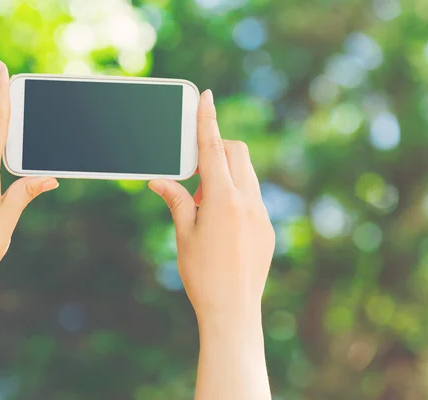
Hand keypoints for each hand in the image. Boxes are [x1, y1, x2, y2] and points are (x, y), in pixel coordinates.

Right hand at [148, 89, 273, 328]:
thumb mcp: (183, 234)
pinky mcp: (268, 227)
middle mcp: (248, 201)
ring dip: (226, 175)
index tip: (207, 95)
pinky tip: (222, 222)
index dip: (207, 119)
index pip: (212, 148)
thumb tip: (158, 180)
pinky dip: (237, 194)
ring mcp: (262, 214)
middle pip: (236, 153)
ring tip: (205, 206)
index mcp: (222, 199)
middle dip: (216, 151)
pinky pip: (254, 196)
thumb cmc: (202, 274)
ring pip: (247, 174)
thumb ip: (175, 201)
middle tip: (196, 178)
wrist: (233, 310)